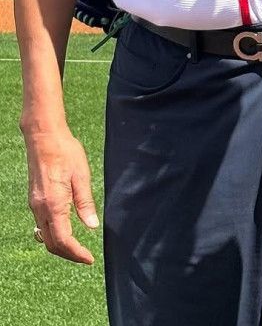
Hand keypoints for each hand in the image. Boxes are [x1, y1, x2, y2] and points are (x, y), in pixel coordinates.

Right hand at [25, 129, 98, 263]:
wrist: (44, 137)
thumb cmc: (65, 152)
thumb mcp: (81, 175)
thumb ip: (85, 202)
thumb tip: (92, 226)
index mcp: (53, 204)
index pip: (63, 240)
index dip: (76, 253)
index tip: (89, 259)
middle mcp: (40, 208)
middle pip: (51, 244)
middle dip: (68, 254)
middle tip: (85, 257)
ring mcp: (35, 205)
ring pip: (44, 236)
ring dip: (59, 246)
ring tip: (77, 247)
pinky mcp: (35, 199)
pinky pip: (41, 225)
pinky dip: (53, 234)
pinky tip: (65, 230)